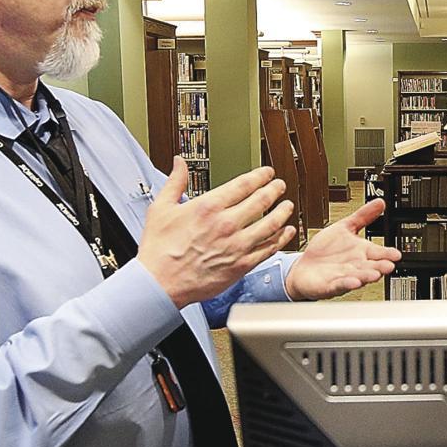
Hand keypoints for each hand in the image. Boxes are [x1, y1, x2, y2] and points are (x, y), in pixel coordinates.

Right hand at [137, 157, 296, 307]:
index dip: (260, 176)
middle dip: (274, 190)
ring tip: (288, 206)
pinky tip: (286, 233)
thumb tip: (179, 162)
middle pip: (261, 201)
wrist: (159, 283)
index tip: (266, 173)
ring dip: (282, 212)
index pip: (243, 184)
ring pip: (270, 224)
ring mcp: (236, 245)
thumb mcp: (161, 208)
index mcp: (209, 207)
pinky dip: (280, 239)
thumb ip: (174, 182)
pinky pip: (268, 249)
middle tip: (280, 185)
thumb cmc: (158, 250)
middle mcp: (226, 224)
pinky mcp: (241, 265)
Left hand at [284, 199, 401, 300]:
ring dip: (366, 277)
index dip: (387, 254)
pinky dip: (346, 284)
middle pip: (371, 267)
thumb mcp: (344, 227)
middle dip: (380, 267)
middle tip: (389, 265)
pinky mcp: (330, 285)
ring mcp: (344, 276)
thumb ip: (363, 216)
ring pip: (359, 277)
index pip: (378, 252)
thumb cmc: (326, 250)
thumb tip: (380, 202)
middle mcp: (356, 266)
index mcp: (361, 252)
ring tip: (374, 275)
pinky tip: (353, 282)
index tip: (396, 254)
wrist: (304, 266)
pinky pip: (339, 285)